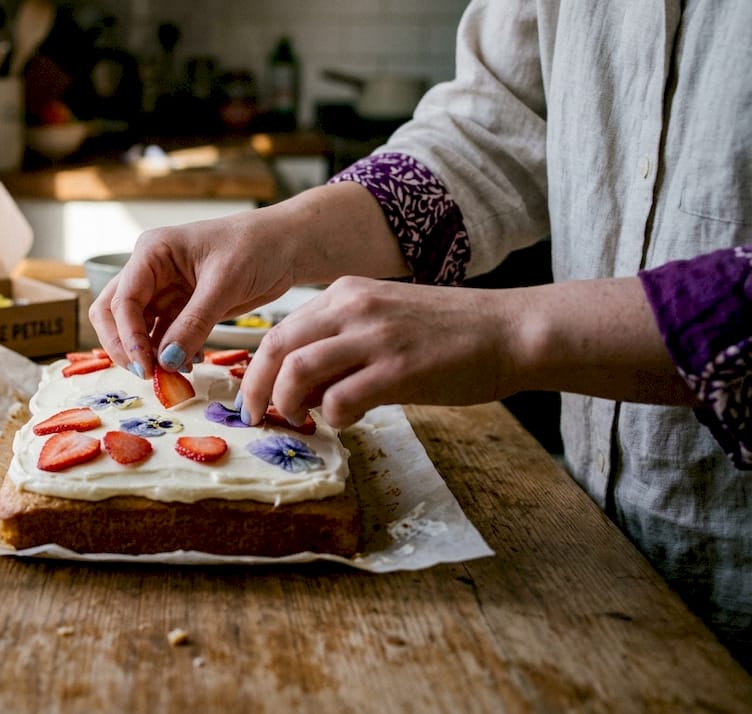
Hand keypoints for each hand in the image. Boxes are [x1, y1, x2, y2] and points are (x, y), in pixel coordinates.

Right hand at [87, 182, 410, 377]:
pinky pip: (161, 336)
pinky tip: (185, 366)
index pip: (123, 299)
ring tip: (169, 377)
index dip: (128, 337)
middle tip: (145, 374)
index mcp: (152, 252)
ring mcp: (163, 290)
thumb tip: (166, 361)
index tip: (145, 366)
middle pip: (113, 313)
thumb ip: (193, 323)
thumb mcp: (224, 285)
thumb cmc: (256, 248)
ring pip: (135, 328)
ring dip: (146, 354)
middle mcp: (150, 270)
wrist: (286, 246)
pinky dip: (167, 353)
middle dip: (124, 345)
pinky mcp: (180, 307)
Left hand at [238, 276, 519, 428]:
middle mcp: (353, 307)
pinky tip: (349, 420)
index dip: (258, 368)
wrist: (510, 331)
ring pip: (297, 371)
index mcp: (346, 293)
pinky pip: (341, 399)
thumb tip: (304, 390)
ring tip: (299, 420)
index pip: (279, 330)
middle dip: (257, 389)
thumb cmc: (449, 334)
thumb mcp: (383, 322)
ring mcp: (375, 336)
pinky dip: (333, 417)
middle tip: (258, 417)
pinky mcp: (399, 369)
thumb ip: (341, 346)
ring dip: (288, 404)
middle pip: (276, 347)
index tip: (256, 396)